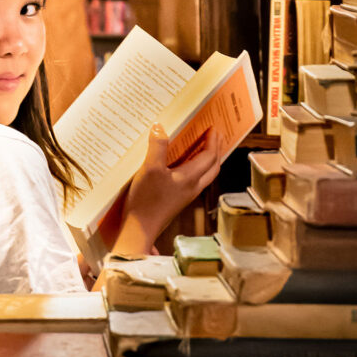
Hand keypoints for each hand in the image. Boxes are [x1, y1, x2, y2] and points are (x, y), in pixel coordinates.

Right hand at [113, 126, 222, 256]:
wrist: (139, 229)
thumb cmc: (146, 201)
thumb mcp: (150, 169)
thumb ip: (157, 147)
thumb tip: (159, 127)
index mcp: (190, 178)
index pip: (209, 156)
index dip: (213, 141)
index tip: (214, 128)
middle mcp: (192, 187)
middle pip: (213, 167)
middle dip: (217, 150)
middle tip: (217, 136)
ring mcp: (185, 195)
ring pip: (206, 175)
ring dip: (209, 160)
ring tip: (205, 148)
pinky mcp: (177, 200)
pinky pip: (195, 181)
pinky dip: (197, 169)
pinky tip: (184, 166)